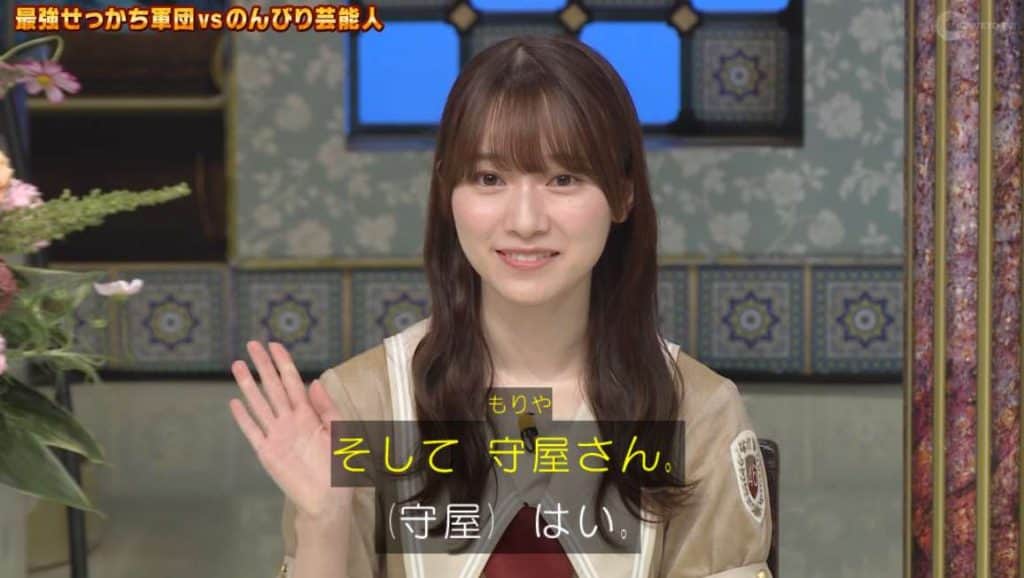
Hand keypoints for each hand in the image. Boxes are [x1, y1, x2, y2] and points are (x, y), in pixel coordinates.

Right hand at [229, 341, 352, 523]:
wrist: (330, 498)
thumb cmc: (340, 467)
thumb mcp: (342, 433)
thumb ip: (328, 408)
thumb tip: (315, 382)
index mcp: (309, 414)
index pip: (293, 381)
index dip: (284, 363)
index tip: (274, 345)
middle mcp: (290, 420)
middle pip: (274, 387)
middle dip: (263, 365)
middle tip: (251, 344)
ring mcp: (277, 435)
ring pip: (260, 404)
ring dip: (248, 385)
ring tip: (237, 365)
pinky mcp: (267, 453)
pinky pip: (253, 432)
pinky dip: (243, 418)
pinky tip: (234, 402)